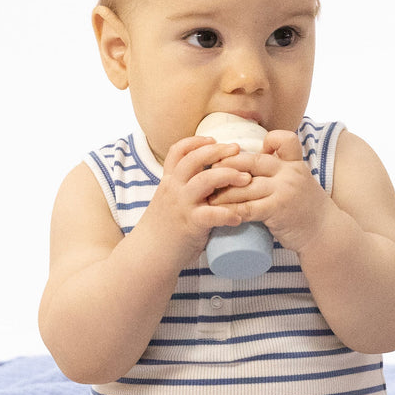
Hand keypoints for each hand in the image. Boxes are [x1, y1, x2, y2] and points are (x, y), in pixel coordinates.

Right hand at [143, 136, 254, 255]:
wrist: (147, 255)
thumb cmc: (164, 229)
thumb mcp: (170, 202)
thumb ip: (185, 190)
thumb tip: (213, 181)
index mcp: (169, 182)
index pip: (178, 151)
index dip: (196, 141)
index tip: (215, 138)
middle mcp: (173, 189)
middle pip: (195, 159)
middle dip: (218, 150)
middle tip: (238, 150)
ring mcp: (181, 205)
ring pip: (205, 179)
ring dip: (229, 175)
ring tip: (247, 179)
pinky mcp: (190, 224)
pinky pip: (211, 214)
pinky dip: (228, 213)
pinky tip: (240, 217)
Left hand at [208, 129, 330, 253]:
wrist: (326, 233)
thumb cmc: (307, 209)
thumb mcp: (299, 182)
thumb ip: (281, 172)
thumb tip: (251, 167)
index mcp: (295, 164)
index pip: (283, 139)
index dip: (265, 141)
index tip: (248, 151)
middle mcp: (290, 173)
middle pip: (252, 161)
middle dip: (227, 166)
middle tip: (208, 173)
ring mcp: (285, 190)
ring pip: (245, 186)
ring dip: (222, 192)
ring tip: (207, 197)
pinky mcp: (278, 210)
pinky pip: (248, 207)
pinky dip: (231, 210)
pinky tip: (219, 213)